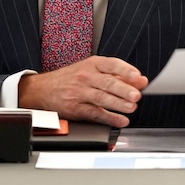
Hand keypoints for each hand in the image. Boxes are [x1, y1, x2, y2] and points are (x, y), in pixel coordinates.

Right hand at [18, 56, 148, 127]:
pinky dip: (109, 118)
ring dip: (118, 104)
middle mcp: (86, 76)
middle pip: (107, 82)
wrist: (43, 88)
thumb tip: (142, 81)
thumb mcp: (93, 70)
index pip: (112, 64)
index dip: (126, 70)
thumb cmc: (72, 78)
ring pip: (101, 98)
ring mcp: (79, 92)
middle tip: (136, 95)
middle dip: (123, 89)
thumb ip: (119, 75)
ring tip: (131, 108)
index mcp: (93, 64)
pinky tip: (120, 120)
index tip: (138, 77)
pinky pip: (94, 113)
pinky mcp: (75, 107)